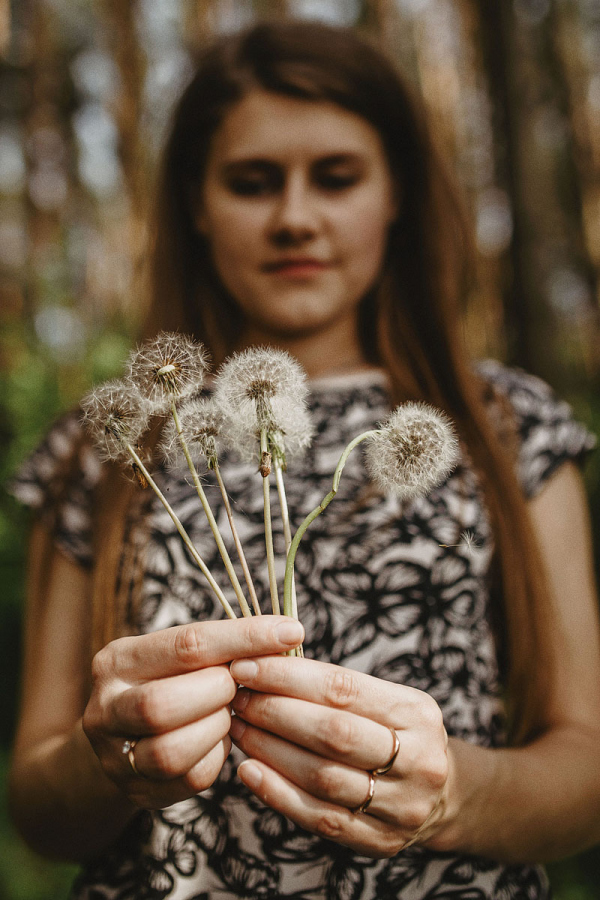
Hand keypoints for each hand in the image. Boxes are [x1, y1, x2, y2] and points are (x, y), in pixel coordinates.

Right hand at [82, 616, 303, 809]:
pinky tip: (219, 740)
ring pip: (172, 750)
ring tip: (226, 713)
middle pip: (163, 704)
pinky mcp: (138, 792)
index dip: (244, 638)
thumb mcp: (177, 656)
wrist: (123, 738)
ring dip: (215, 729)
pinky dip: (217, 757)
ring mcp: (115, 756)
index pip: (187, 644)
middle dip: (216, 693)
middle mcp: (106, 708)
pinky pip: (190, 779)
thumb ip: (218, 646)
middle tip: (237, 685)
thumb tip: (285, 633)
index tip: (289, 632)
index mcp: (118, 660)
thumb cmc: (167, 681)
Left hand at [229, 656, 449, 856]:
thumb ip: (337, 688)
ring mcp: (401, 806)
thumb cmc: (397, 734)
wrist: (443, 796)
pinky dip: (278, 793)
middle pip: (333, 733)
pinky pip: (320, 818)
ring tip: (238, 729)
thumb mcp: (387, 700)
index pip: (343, 688)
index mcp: (416, 712)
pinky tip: (249, 771)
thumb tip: (267, 661)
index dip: (288, 676)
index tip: (247, 665)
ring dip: (269, 750)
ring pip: (322, 777)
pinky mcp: (380, 841)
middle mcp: (418, 759)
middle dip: (275, 712)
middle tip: (237, 697)